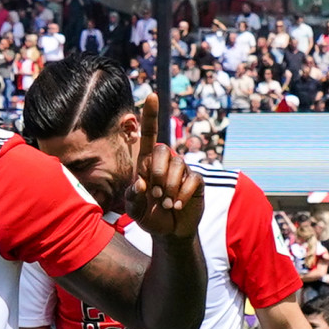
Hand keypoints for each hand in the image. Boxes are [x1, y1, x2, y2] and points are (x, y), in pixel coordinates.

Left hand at [120, 94, 206, 243]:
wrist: (169, 233)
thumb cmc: (149, 217)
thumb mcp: (135, 211)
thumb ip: (133, 197)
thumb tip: (141, 182)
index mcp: (147, 164)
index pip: (149, 135)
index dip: (149, 115)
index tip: (152, 95)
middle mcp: (165, 162)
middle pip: (162, 149)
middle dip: (158, 172)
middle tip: (157, 194)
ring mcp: (182, 171)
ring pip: (178, 164)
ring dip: (170, 187)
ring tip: (166, 203)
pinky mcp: (196, 181)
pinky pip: (191, 179)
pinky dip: (183, 195)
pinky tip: (178, 206)